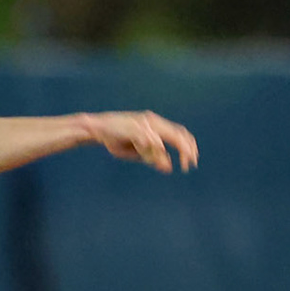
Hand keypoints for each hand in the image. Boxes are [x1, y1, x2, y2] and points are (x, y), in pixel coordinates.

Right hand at [79, 112, 198, 171]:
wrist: (96, 128)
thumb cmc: (117, 139)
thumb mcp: (138, 152)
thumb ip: (154, 157)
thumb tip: (169, 168)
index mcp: (156, 125)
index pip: (180, 133)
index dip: (189, 147)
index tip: (193, 161)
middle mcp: (153, 122)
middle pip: (177, 134)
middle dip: (186, 150)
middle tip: (190, 165)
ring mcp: (144, 123)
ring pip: (164, 140)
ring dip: (168, 154)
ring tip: (170, 164)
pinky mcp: (134, 128)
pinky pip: (148, 140)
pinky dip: (154, 150)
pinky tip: (156, 157)